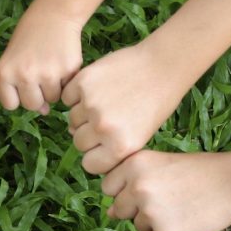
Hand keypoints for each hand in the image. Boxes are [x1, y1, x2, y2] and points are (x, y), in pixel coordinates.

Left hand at [0, 8, 81, 113]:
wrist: (54, 15)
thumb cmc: (29, 38)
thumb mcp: (13, 59)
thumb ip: (20, 87)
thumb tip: (44, 111)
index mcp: (5, 72)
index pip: (10, 104)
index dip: (18, 97)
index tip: (23, 85)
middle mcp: (24, 75)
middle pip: (32, 105)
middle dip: (37, 96)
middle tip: (40, 76)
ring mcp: (48, 74)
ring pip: (52, 99)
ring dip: (53, 89)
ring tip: (51, 67)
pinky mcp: (68, 71)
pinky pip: (67, 88)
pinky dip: (66, 81)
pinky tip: (61, 63)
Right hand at [62, 39, 192, 173]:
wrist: (162, 65)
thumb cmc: (155, 103)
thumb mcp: (139, 136)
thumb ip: (109, 145)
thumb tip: (74, 134)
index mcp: (120, 147)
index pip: (89, 165)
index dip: (95, 156)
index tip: (103, 145)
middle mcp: (103, 128)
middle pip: (79, 142)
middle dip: (88, 134)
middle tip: (106, 118)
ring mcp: (91, 104)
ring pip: (72, 119)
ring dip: (83, 113)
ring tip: (105, 101)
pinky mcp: (83, 82)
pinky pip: (68, 97)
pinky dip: (76, 94)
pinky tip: (95, 89)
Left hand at [103, 149, 230, 230]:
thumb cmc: (197, 171)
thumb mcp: (159, 163)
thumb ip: (131, 181)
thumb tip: (109, 213)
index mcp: (133, 163)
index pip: (108, 187)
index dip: (124, 190)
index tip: (145, 188)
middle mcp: (137, 186)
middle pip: (118, 209)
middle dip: (135, 209)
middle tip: (164, 201)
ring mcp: (150, 210)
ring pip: (136, 225)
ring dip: (152, 223)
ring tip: (178, 209)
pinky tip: (185, 220)